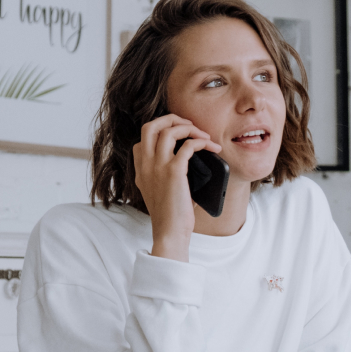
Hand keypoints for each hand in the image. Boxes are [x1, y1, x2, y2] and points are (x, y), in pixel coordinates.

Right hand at [132, 115, 220, 261]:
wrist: (170, 232)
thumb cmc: (171, 215)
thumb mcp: (160, 191)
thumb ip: (166, 174)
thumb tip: (191, 159)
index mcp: (141, 169)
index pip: (142, 139)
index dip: (160, 131)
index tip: (177, 136)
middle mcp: (146, 165)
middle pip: (151, 126)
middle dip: (171, 119)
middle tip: (189, 125)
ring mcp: (157, 166)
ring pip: (169, 130)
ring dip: (189, 128)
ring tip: (204, 136)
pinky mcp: (173, 172)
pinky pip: (187, 145)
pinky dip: (201, 142)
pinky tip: (210, 148)